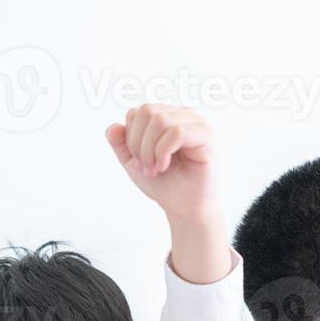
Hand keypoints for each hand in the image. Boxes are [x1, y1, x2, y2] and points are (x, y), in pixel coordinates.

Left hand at [105, 104, 219, 224]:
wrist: (184, 208)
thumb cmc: (164, 184)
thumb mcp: (133, 162)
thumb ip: (120, 143)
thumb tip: (113, 127)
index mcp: (166, 117)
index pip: (137, 112)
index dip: (131, 137)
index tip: (139, 162)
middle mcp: (182, 115)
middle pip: (147, 111)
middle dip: (139, 143)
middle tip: (146, 167)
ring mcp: (196, 123)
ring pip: (160, 120)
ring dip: (150, 150)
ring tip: (155, 169)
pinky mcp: (207, 136)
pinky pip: (176, 132)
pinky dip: (163, 152)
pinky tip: (165, 166)